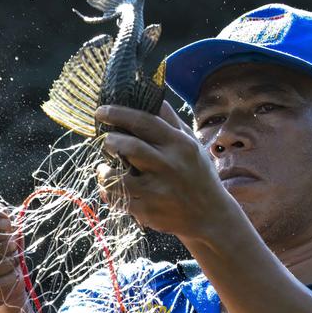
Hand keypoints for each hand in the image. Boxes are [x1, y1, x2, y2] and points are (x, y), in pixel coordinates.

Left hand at [95, 101, 233, 240]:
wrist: (211, 216)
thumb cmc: (198, 174)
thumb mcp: (192, 145)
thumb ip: (171, 122)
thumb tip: (153, 97)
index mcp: (180, 145)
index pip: (144, 121)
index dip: (118, 113)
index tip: (101, 111)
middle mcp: (169, 165)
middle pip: (129, 147)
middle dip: (110, 141)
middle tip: (106, 141)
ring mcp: (158, 190)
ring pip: (118, 177)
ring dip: (104, 172)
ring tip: (104, 169)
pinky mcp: (149, 211)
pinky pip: (119, 200)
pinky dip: (110, 193)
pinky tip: (111, 189)